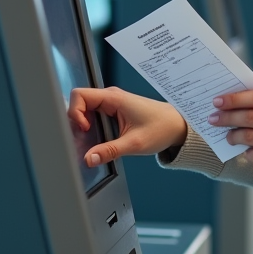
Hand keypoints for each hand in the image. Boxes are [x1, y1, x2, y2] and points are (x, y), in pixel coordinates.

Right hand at [69, 87, 188, 165]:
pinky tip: (99, 139)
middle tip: (85, 138)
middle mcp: (111, 97)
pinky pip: (94, 115)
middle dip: (77, 120)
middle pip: (79, 102)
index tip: (84, 129)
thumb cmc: (161, 128)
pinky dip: (92, 127)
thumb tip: (89, 159)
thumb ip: (109, 151)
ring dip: (84, 125)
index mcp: (114, 98)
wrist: (177, 126)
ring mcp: (112, 103)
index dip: (75, 112)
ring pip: (86, 110)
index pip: (79, 95)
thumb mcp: (134, 143)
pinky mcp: (114, 111)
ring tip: (92, 140)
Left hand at [209, 89, 252, 183]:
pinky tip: (244, 150)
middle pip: (252, 117)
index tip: (218, 101)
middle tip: (213, 118)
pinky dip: (247, 152)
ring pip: (250, 137)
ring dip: (233, 136)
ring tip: (227, 136)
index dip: (236, 98)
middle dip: (228, 117)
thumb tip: (235, 102)